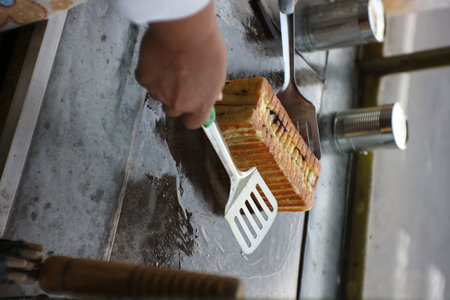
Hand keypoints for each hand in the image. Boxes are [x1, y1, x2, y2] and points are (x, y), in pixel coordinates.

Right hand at [135, 1, 226, 128]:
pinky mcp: (144, 79)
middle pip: (172, 110)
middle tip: (178, 79)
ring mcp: (159, 93)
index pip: (193, 123)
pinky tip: (159, 55)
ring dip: (162, 83)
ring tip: (171, 61)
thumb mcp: (219, 70)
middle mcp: (179, 104)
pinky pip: (146, 78)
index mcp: (200, 104)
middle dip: (173, 98)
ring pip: (158, 93)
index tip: (189, 108)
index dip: (190, 115)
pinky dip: (150, 69)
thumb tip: (215, 96)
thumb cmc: (206, 46)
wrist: (185, 30)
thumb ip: (214, 88)